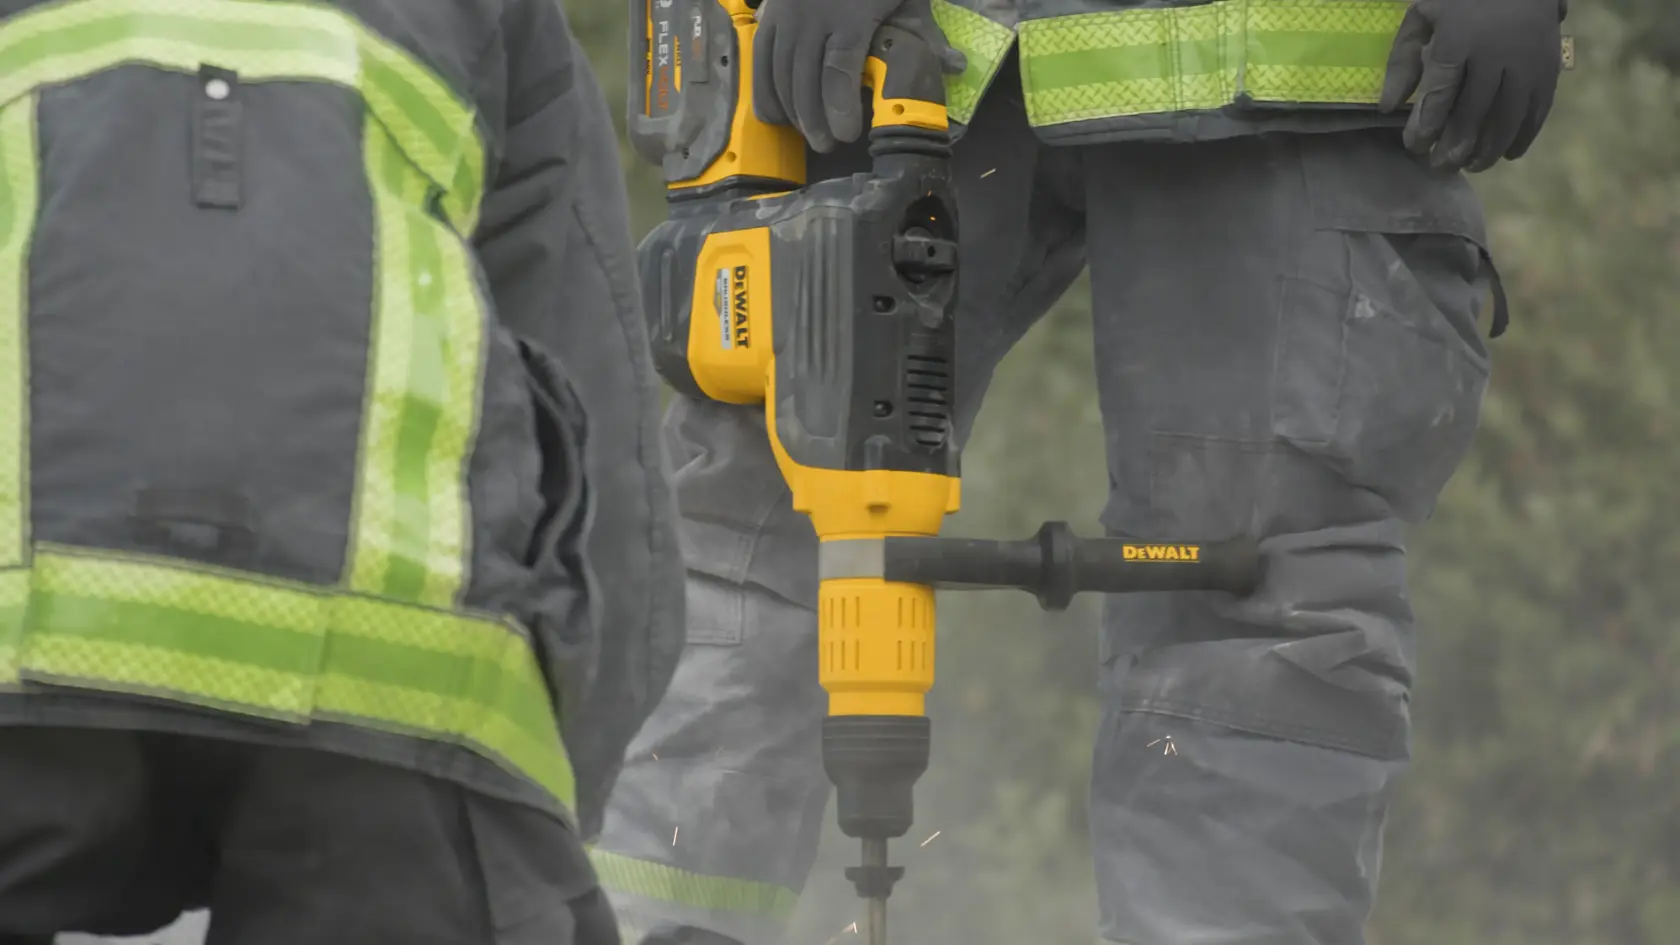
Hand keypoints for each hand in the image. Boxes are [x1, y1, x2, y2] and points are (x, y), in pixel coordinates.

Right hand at [753, 0, 965, 152]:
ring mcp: (785, 15)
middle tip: (829, 144)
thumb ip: (925, 34)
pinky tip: (778, 116)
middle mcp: (811, 16)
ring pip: (779, 74)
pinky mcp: (768, 14)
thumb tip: (957, 67)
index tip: (847, 134)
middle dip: (814, 119)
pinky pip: (759, 61)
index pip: (838, 69)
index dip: (839, 107)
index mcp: (849, 14)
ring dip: (792, 111)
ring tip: (810, 135)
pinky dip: (765, 91)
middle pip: (804, 80)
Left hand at [1379, 0, 1567, 172]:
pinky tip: (1507, 153)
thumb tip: (1388, 107)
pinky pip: (1538, 110)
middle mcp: (1497, 55)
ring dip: (1488, 150)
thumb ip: (1403, 60)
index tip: (1415, 147)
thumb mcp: (1423, 16)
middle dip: (1454, 148)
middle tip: (1439, 168)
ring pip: (1508, 118)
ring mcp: (1528, 63)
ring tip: (1470, 166)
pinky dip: (1524, 136)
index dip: (1426, 127)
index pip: (1440, 95)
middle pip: (1474, 114)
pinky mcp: (1551, 68)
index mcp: (1460, 40)